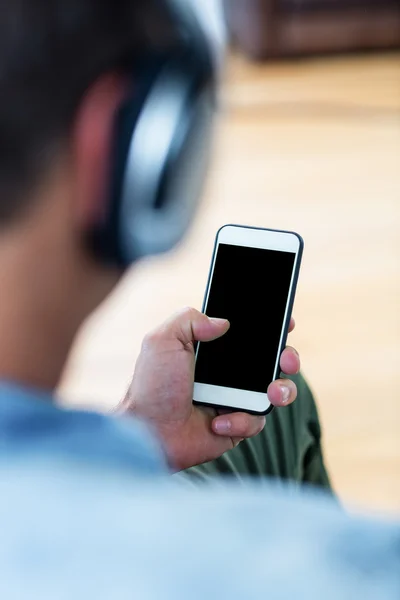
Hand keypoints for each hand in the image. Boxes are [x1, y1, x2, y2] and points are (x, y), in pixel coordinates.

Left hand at [119, 307, 299, 471]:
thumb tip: (222, 322)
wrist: (148, 431)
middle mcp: (227, 374)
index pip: (247, 335)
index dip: (269, 328)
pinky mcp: (236, 426)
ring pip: (275, 391)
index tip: (284, 322)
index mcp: (211, 350)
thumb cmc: (152, 386)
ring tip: (272, 393)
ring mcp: (234, 400)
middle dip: (288, 357)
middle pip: (270, 361)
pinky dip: (240, 420)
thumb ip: (190, 319)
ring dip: (282, 390)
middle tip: (287, 359)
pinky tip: (217, 422)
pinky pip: (256, 420)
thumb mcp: (163, 340)